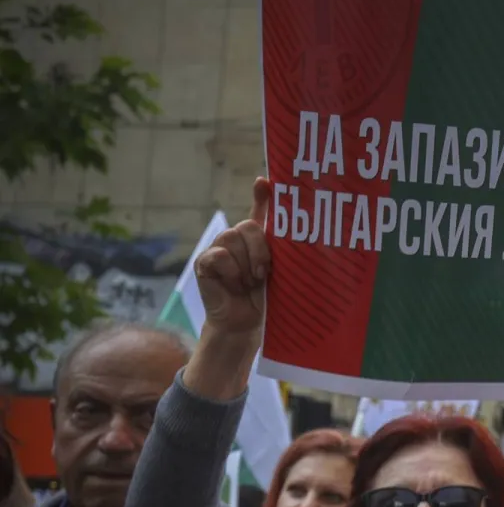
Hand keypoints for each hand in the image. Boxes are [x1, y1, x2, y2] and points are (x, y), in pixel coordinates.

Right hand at [196, 177, 271, 341]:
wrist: (246, 324)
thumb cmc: (267, 299)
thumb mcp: (282, 272)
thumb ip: (284, 250)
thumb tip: (296, 228)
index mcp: (259, 239)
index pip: (260, 209)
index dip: (262, 194)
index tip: (265, 182)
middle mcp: (237, 238)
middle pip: (248, 226)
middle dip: (260, 251)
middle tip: (263, 274)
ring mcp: (218, 247)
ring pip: (232, 239)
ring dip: (246, 266)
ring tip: (249, 283)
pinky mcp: (203, 262)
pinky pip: (219, 256)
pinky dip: (231, 272)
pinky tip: (234, 285)